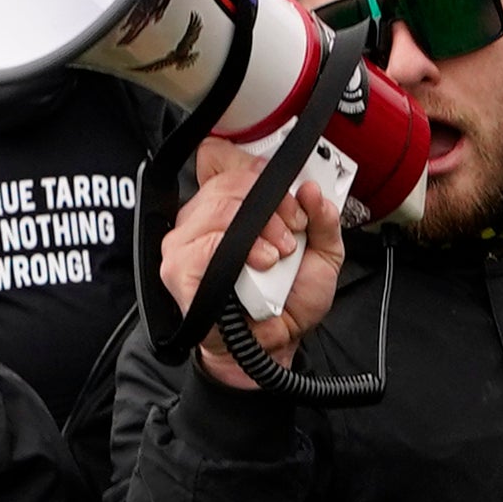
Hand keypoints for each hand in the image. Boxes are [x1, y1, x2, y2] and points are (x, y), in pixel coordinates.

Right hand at [158, 139, 347, 385]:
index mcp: (228, 204)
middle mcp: (201, 218)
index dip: (256, 168)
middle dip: (271, 200)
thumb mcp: (323, 253)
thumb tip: (312, 189)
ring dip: (260, 227)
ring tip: (279, 254)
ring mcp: (185, 243)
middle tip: (293, 230)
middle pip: (227, 178)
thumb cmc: (288, 299)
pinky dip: (239, 249)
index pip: (222, 157)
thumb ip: (323, 218)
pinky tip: (260, 264)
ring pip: (219, 206)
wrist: (277, 345)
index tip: (289, 194)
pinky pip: (204, 244)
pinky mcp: (179, 270)